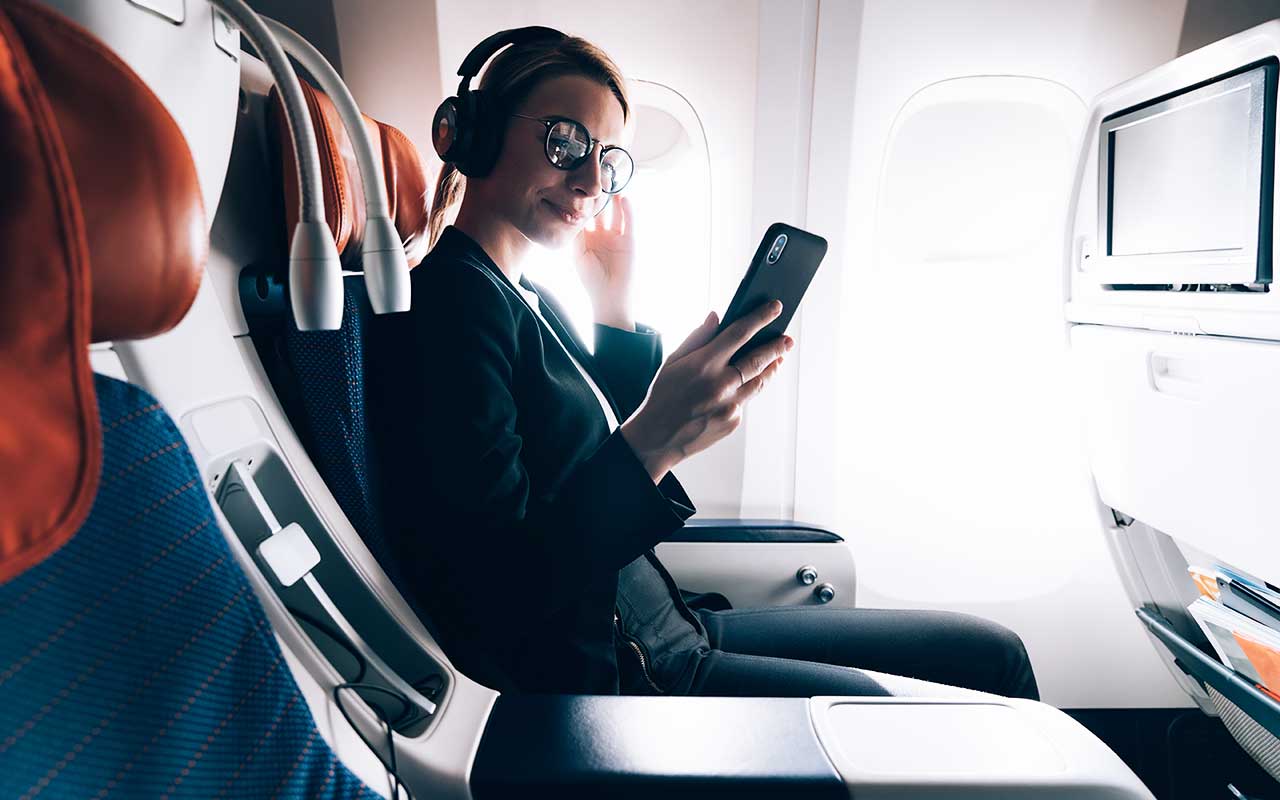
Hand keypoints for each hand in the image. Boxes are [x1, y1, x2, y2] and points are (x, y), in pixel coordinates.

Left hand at [574, 195, 635, 328]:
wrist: (610, 297)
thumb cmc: (591, 280)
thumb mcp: (578, 255)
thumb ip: (575, 235)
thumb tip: (571, 214)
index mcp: (587, 239)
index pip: (584, 217)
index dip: (582, 204)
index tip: (576, 187)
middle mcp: (601, 235)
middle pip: (600, 212)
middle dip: (597, 198)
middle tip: (594, 179)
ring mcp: (616, 237)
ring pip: (615, 213)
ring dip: (613, 200)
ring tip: (610, 183)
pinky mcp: (629, 240)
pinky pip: (629, 222)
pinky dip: (627, 210)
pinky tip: (623, 198)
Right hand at [620, 300, 793, 480]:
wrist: (658, 437)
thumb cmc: (663, 395)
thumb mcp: (672, 361)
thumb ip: (697, 337)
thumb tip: (716, 316)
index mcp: (704, 364)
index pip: (739, 333)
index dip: (760, 317)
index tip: (775, 308)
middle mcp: (720, 384)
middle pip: (758, 359)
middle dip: (776, 346)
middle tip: (787, 339)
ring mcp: (729, 405)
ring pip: (759, 382)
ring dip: (771, 368)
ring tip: (778, 358)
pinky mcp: (733, 421)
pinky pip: (746, 401)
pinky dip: (748, 390)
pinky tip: (749, 383)